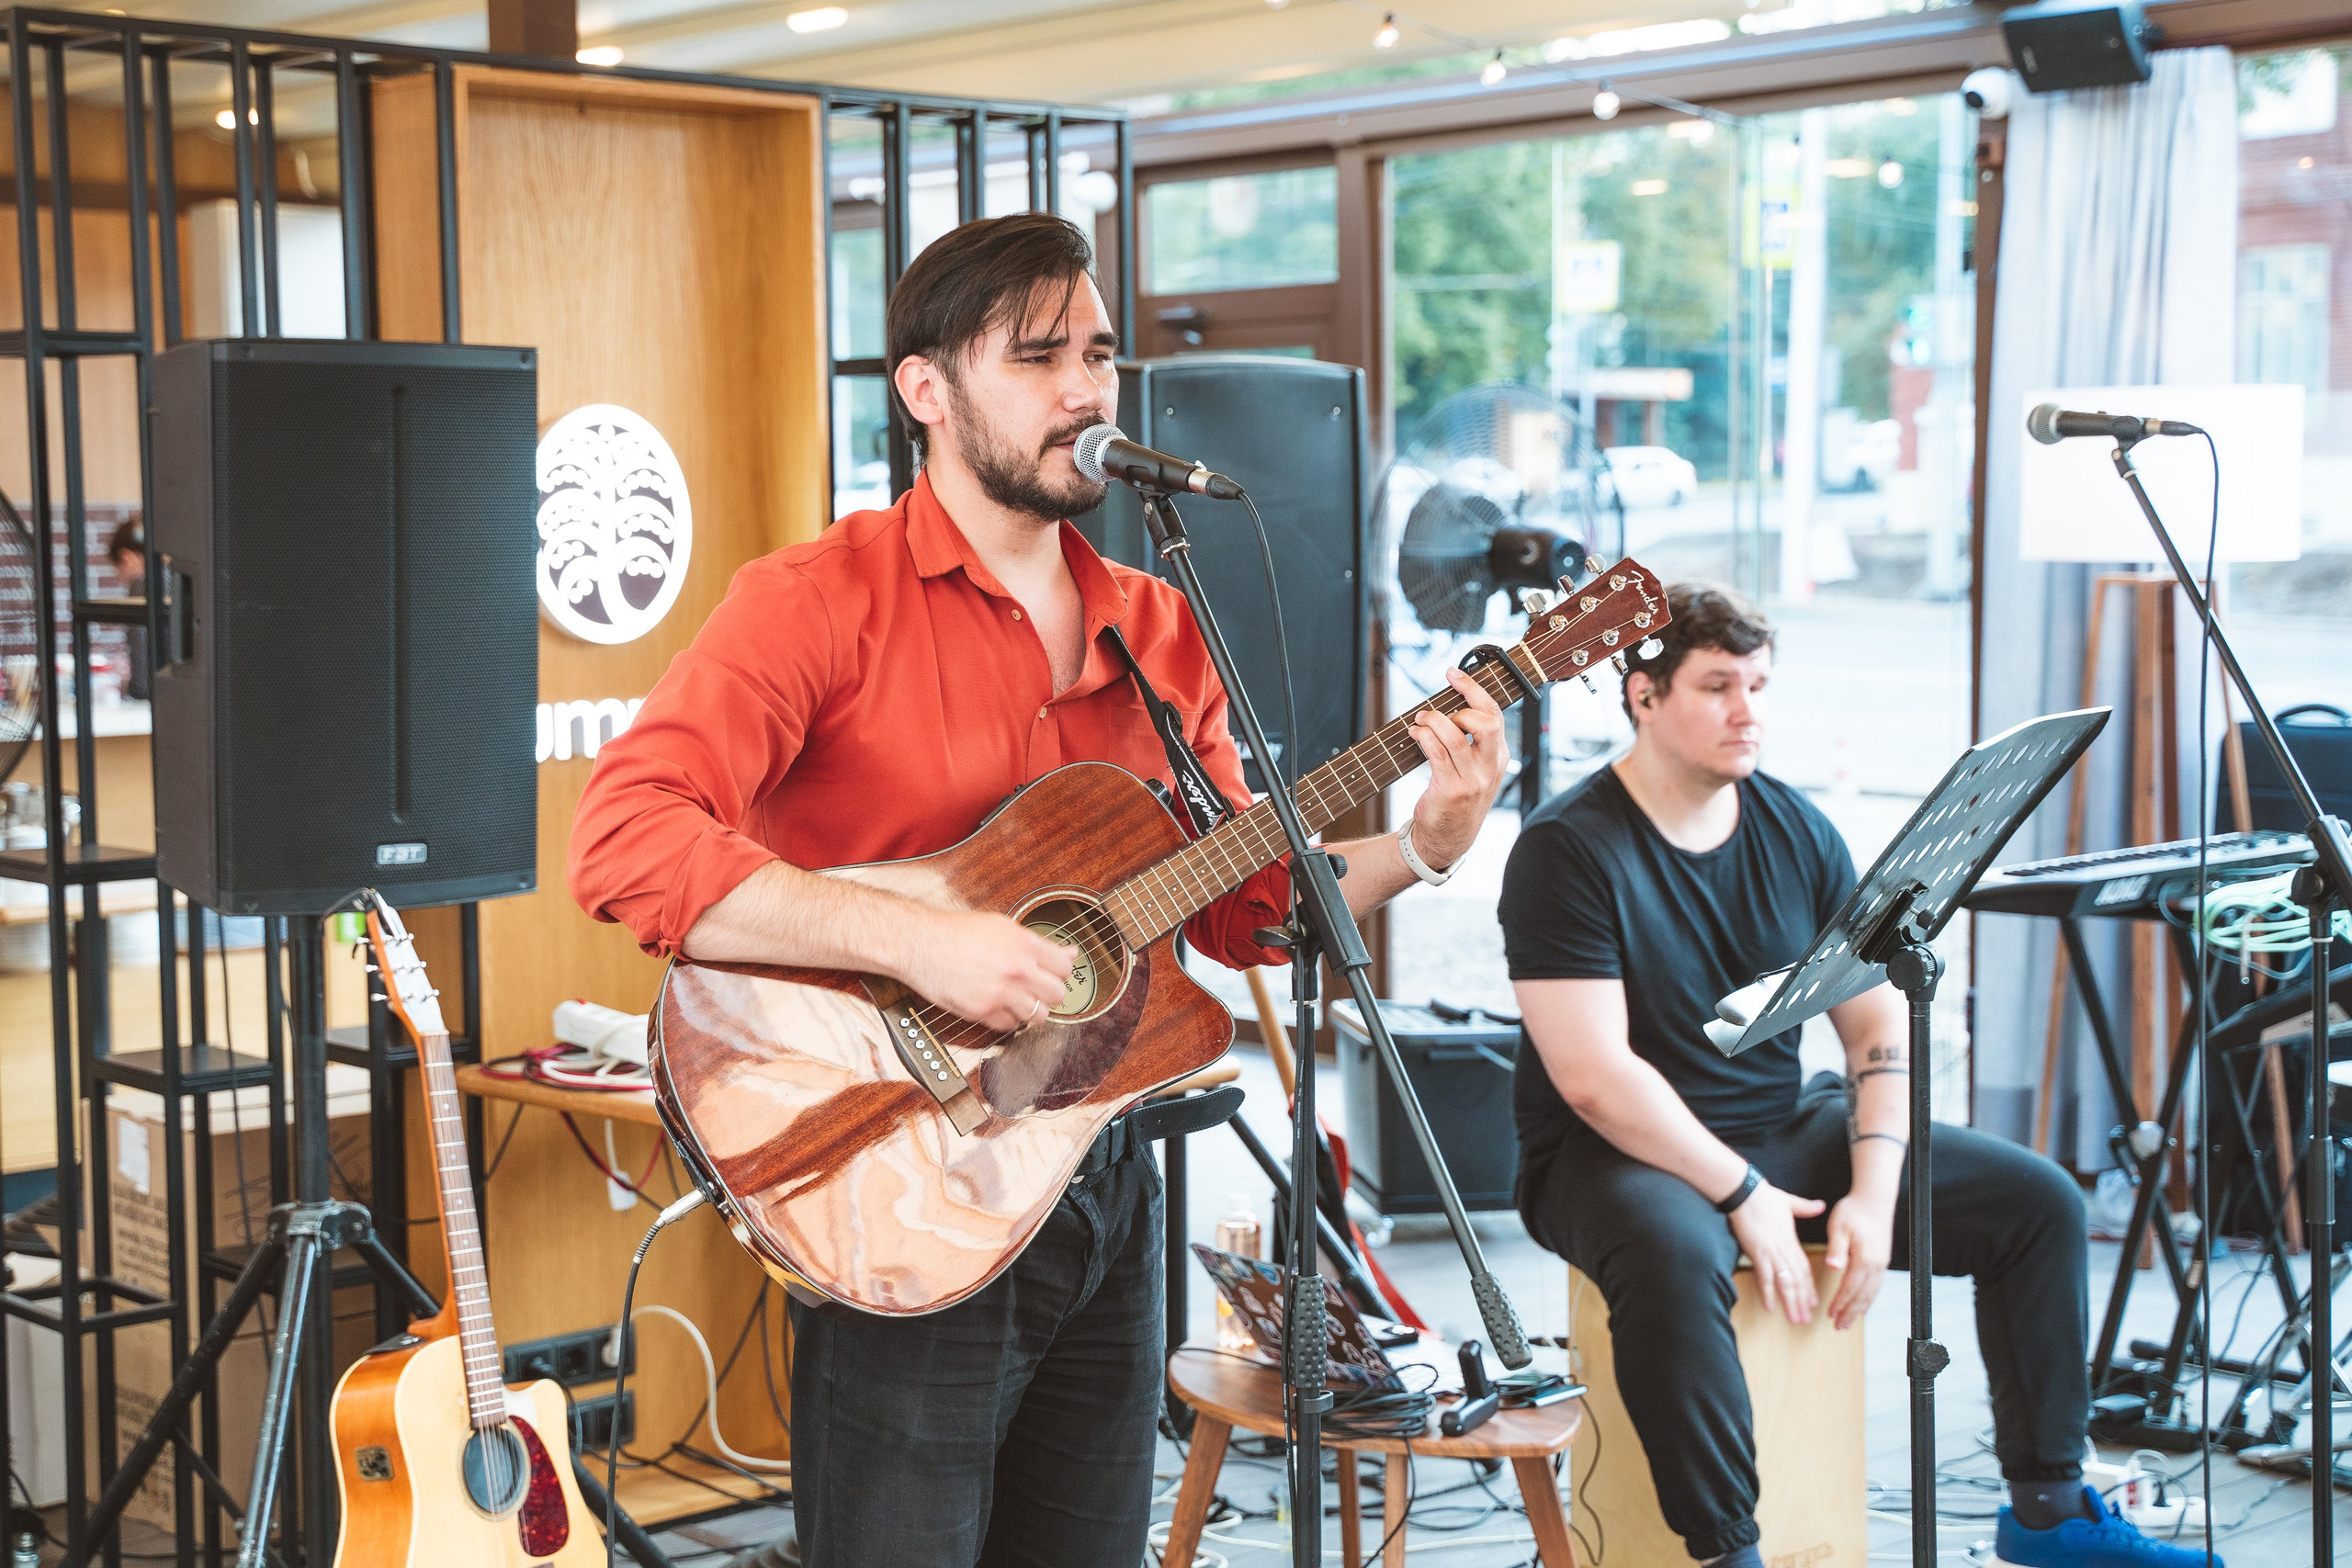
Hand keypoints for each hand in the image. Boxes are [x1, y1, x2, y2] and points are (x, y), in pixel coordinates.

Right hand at [896, 909, 1074, 1033]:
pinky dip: (1007, 1018)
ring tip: (1017, 998)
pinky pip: (1010, 1026)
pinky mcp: (982, 1011)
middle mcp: (1017, 969)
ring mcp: (1000, 992)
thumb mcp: (1002, 926)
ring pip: (1038, 1015)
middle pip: (1058, 994)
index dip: (1059, 971)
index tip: (1052, 973)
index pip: (1065, 967)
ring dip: (1031, 1009)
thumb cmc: (957, 932)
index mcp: (1024, 944)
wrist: (920, 943)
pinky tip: (998, 1004)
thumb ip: (1037, 944)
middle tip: (1037, 988)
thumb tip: (1070, 952)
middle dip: (1049, 993)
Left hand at [1405, 668, 1509, 867]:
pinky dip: (1423, 737)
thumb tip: (1449, 706)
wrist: (1447, 838)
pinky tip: (1415, 734)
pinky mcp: (1452, 789)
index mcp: (1498, 757)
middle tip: (1436, 709)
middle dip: (1459, 705)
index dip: (1474, 689)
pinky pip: (1437, 753)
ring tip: (1419, 721)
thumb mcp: (1475, 769)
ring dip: (1433, 721)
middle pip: (1485, 722)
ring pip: (1455, 735)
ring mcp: (1473, 779)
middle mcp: (1490, 766)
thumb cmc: (1457, 797)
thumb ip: (1471, 741)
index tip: (1453, 673)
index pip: (1494, 714)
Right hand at [1727, 1182, 1826, 1324]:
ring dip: (1791, 1303)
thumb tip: (1821, 1205)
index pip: (1804, 1269)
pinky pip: (1764, 1277)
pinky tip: (1770, 1307)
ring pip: (1786, 1283)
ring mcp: (1772, 1252)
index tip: (1813, 1302)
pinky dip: (1768, 1293)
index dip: (1809, 1287)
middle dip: (1802, 1302)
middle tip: (1806, 1320)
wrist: (1747, 1191)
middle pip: (1798, 1281)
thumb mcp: (1789, 1201)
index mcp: (1791, 1240)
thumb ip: (1805, 1207)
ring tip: (1794, 1319)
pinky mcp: (1757, 1252)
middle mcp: (1785, 1250)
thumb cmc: (1765, 1195)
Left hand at [1822, 1190, 1894, 1329]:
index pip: (1850, 1287)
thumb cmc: (1854, 1211)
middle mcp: (1876, 1264)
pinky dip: (1869, 1298)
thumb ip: (1836, 1248)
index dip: (1840, 1302)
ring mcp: (1882, 1263)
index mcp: (1864, 1258)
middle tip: (1839, 1327)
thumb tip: (1832, 1266)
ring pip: (1872, 1293)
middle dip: (1851, 1312)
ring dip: (1860, 1308)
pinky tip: (1863, 1304)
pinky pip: (1876, 1285)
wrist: (1874, 1199)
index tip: (1830, 1314)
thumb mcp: (1839, 1227)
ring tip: (1849, 1321)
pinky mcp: (1882, 1259)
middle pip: (1863, 1295)